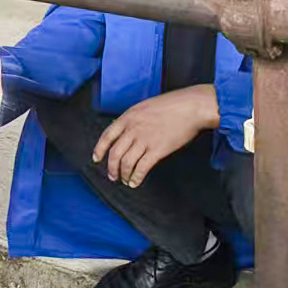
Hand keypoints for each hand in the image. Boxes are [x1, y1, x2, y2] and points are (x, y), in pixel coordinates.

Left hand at [92, 85, 219, 187]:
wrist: (191, 106)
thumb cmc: (172, 105)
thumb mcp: (145, 107)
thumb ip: (133, 120)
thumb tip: (126, 133)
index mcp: (128, 117)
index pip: (107, 136)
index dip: (100, 149)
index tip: (96, 158)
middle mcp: (133, 129)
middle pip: (115, 153)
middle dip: (111, 168)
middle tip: (112, 176)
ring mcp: (144, 139)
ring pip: (126, 163)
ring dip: (123, 175)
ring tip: (125, 180)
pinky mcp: (157, 150)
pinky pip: (141, 168)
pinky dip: (136, 177)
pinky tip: (136, 182)